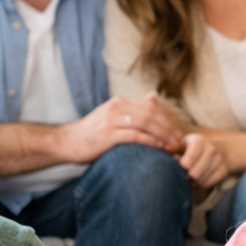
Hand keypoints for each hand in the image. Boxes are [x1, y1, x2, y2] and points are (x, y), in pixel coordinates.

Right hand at [56, 96, 183, 162]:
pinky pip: (135, 136)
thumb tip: (154, 97)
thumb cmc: (92, 132)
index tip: (177, 131)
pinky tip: (159, 147)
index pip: (151, 106)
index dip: (167, 119)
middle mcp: (117, 107)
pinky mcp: (108, 135)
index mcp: (119, 102)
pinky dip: (150, 141)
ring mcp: (112, 121)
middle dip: (169, 127)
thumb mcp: (112, 115)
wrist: (67, 142)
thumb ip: (133, 108)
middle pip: (152, 114)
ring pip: (146, 123)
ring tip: (172, 144)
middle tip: (179, 139)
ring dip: (163, 134)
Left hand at [177, 132, 227, 188]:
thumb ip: (175, 146)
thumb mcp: (186, 142)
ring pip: (200, 180)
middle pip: (194, 174)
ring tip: (191, 175)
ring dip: (193, 181)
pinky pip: (207, 184)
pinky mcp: (223, 172)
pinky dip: (201, 183)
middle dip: (187, 176)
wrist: (223, 149)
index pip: (189, 160)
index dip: (183, 166)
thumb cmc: (197, 146)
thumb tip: (166, 149)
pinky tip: (199, 178)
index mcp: (200, 141)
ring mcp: (219, 161)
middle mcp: (212, 150)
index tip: (182, 166)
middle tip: (185, 173)